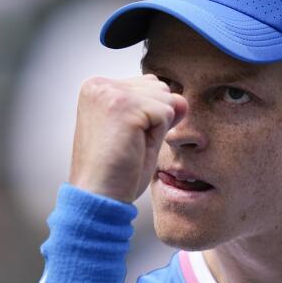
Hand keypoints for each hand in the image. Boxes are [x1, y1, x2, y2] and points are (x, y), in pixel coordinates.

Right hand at [68, 74, 186, 202]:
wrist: (98, 197)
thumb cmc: (116, 171)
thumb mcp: (139, 132)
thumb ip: (158, 109)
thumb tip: (183, 100)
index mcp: (98, 88)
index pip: (149, 86)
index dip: (150, 118)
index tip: (124, 138)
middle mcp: (100, 85)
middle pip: (160, 88)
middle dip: (155, 119)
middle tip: (129, 144)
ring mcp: (110, 93)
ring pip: (166, 99)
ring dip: (157, 128)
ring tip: (131, 145)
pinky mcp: (124, 106)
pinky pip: (166, 113)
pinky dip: (158, 135)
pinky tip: (134, 147)